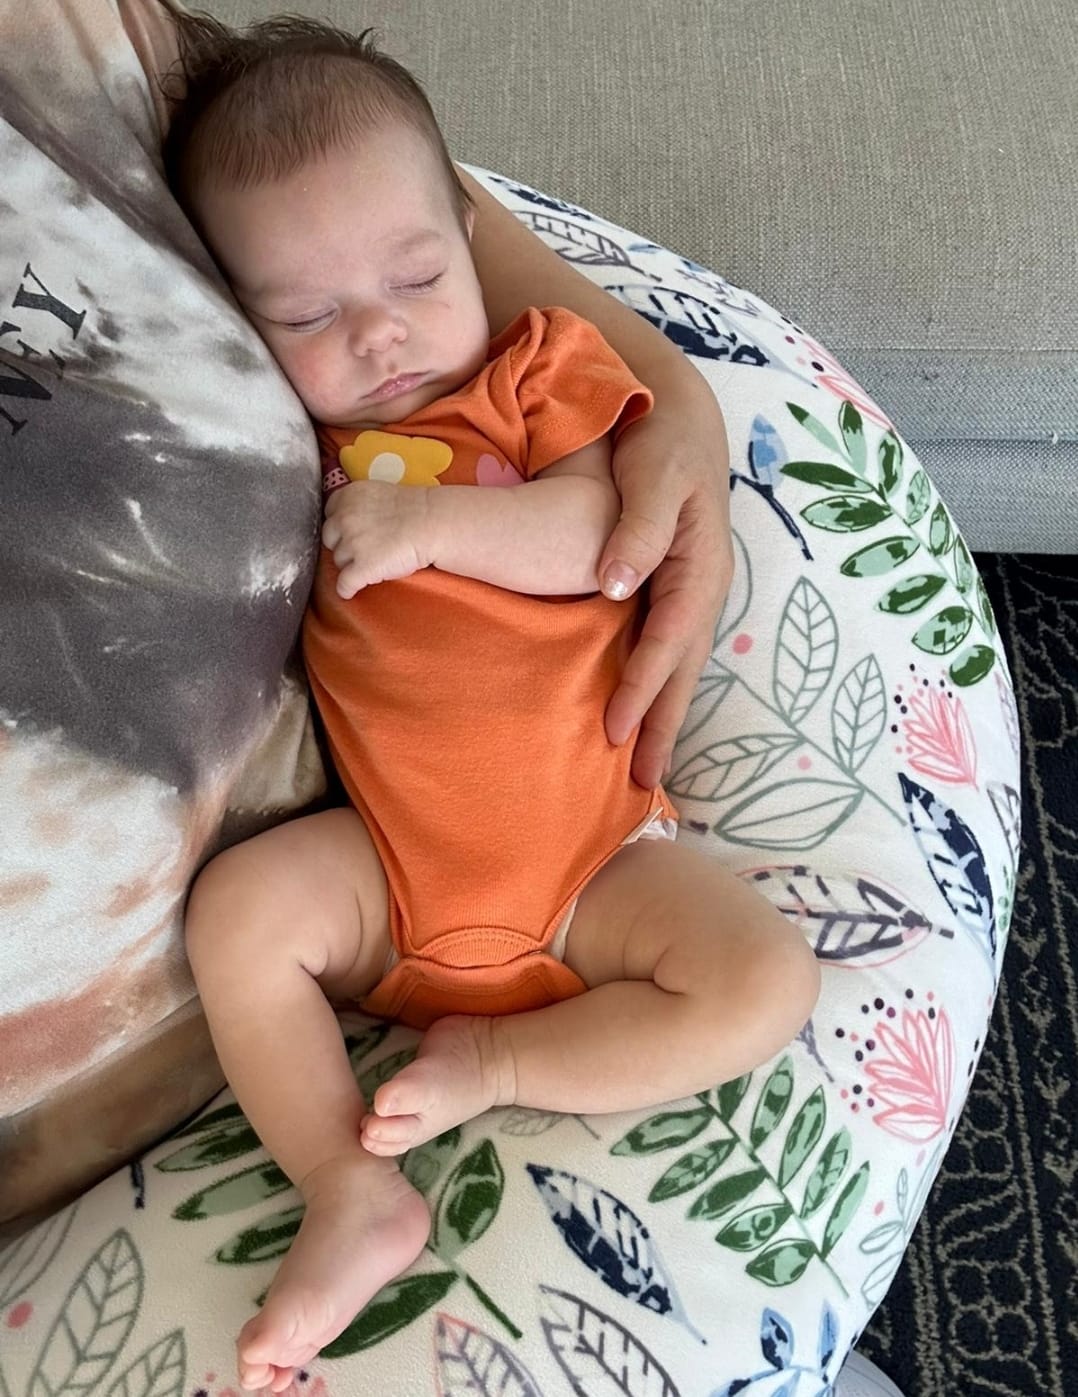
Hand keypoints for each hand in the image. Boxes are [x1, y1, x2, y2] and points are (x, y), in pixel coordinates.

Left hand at [321, 480, 433, 597]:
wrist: (434, 524)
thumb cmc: (415, 510)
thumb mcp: (378, 493)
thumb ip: (357, 503)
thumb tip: (348, 521)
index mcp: (346, 496)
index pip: (330, 515)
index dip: (341, 526)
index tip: (352, 532)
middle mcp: (343, 518)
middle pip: (330, 539)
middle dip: (343, 544)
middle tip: (364, 548)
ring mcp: (351, 544)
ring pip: (338, 561)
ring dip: (351, 564)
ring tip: (373, 563)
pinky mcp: (362, 568)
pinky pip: (344, 584)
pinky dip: (347, 589)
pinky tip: (351, 591)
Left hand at [599, 388, 732, 788]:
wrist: (681, 416)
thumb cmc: (663, 441)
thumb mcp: (654, 474)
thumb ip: (636, 526)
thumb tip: (615, 584)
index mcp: (700, 568)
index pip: (667, 643)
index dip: (641, 689)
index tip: (612, 730)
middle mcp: (703, 590)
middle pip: (682, 673)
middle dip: (662, 730)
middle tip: (641, 788)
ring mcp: (693, 594)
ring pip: (678, 669)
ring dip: (662, 720)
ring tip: (643, 772)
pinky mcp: (677, 591)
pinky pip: (669, 651)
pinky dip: (657, 689)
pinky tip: (641, 715)